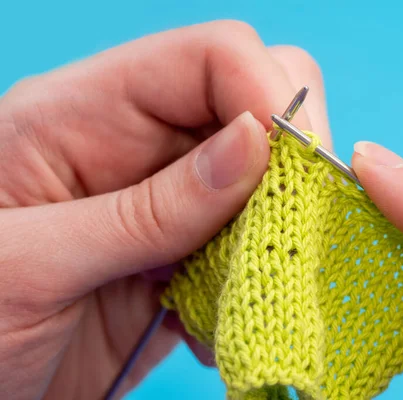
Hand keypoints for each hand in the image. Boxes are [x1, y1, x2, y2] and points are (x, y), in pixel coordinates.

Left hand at [0, 21, 330, 399]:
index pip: (208, 56)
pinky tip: (220, 325)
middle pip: (251, 100)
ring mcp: (163, 199)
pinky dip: (257, 278)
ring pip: (265, 177)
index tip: (289, 165)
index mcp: (80, 113)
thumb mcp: (32, 266)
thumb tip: (254, 145)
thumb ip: (147, 208)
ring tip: (247, 291)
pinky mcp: (183, 252)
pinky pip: (252, 242)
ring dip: (277, 228)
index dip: (264, 93)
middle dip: (288, 158)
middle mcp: (132, 143)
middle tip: (285, 227)